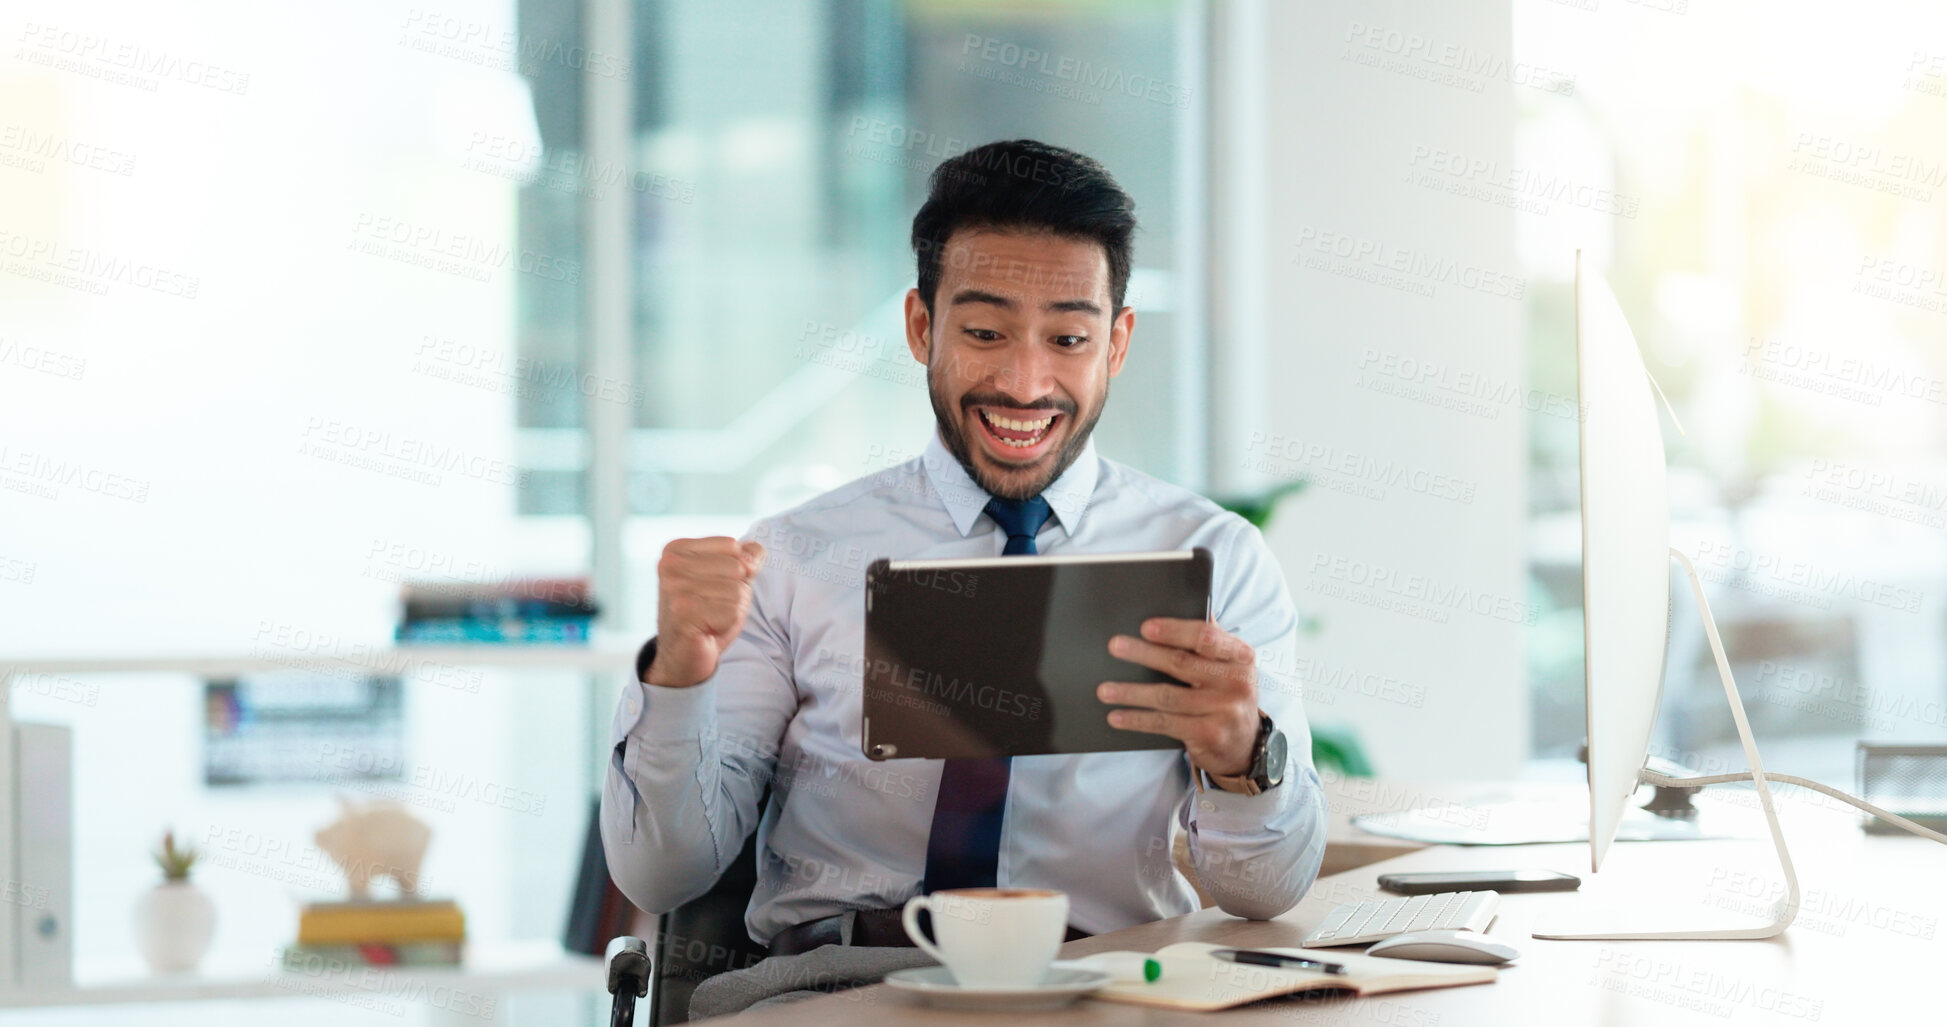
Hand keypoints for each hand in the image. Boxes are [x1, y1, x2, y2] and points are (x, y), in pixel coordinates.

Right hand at [647, 537, 765, 687]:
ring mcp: (674, 587)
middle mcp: (670, 564)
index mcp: (676, 550)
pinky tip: (707, 630)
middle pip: (737, 567)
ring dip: (732, 611)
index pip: (732, 546)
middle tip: (711, 608)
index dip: (736, 572)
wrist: (682, 657)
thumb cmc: (707, 615)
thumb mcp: (730, 580)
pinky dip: (727, 625)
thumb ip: (747, 558)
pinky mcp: (683, 611)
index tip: (712, 589)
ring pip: (737, 590)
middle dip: (735, 592)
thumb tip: (754, 556)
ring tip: (709, 619)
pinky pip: (733, 612)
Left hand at [1097, 618, 1259, 776]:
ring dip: (1131, 693)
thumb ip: (1209, 638)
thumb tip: (1183, 603)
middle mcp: (1237, 682)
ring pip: (1167, 697)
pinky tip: (1117, 716)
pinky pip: (1165, 724)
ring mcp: (1225, 711)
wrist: (1244, 743)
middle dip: (1144, 654)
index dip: (1173, 630)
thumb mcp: (1228, 664)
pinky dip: (1137, 719)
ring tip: (1105, 689)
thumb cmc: (1227, 693)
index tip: (1145, 627)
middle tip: (1115, 646)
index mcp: (1240, 656)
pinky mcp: (1209, 735)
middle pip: (1181, 664)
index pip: (1205, 637)